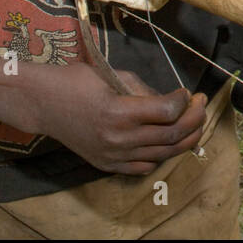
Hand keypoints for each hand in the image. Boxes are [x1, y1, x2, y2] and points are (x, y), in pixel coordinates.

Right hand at [35, 65, 205, 174]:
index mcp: (119, 111)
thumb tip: (171, 101)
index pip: (168, 112)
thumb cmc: (75, 82)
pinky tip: (166, 140)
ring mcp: (113, 155)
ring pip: (163, 153)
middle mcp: (118, 138)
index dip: (184, 100)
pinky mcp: (108, 165)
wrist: (42, 104)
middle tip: (200, 104)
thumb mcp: (112, 76)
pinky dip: (162, 153)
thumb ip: (143, 91)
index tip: (187, 91)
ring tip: (193, 122)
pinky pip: (145, 165)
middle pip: (172, 134)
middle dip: (195, 118)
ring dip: (185, 137)